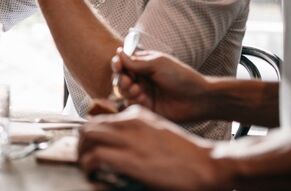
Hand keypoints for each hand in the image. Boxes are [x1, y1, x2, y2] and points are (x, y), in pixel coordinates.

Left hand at [79, 106, 227, 190]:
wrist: (209, 164)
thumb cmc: (187, 156)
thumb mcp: (158, 134)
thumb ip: (139, 135)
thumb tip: (122, 148)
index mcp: (137, 116)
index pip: (100, 120)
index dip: (90, 136)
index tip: (90, 149)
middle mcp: (130, 123)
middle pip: (88, 126)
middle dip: (81, 144)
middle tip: (84, 160)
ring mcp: (129, 139)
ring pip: (87, 137)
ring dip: (81, 154)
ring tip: (86, 168)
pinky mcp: (130, 158)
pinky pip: (96, 157)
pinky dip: (88, 166)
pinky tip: (93, 175)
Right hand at [113, 48, 213, 122]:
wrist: (198, 98)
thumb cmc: (181, 77)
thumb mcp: (157, 64)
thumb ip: (136, 61)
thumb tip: (118, 53)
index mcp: (144, 65)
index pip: (124, 63)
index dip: (118, 64)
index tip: (118, 66)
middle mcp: (142, 79)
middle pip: (120, 78)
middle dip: (121, 79)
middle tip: (128, 81)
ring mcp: (144, 93)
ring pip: (123, 92)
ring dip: (126, 90)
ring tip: (137, 90)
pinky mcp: (146, 107)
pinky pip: (131, 104)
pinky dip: (133, 100)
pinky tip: (143, 99)